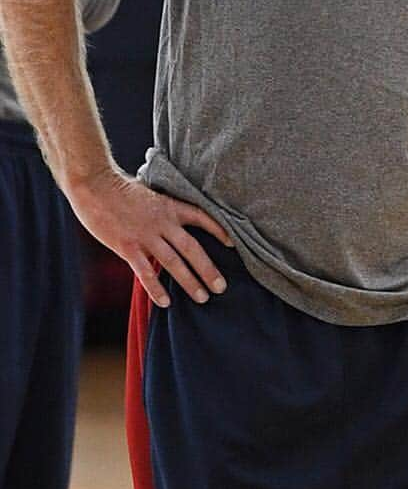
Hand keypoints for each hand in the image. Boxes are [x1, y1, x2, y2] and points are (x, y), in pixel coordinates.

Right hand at [67, 168, 232, 308]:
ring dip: (190, 282)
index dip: (219, 230)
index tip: (232, 244)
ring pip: (174, 263)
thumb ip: (163, 209)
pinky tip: (166, 303)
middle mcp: (162, 222)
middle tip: (221, 287)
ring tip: (203, 298)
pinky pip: (145, 273)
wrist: (94, 185)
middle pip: (192, 249)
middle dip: (209, 270)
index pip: (202, 217)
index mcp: (170, 206)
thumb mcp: (150, 194)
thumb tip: (174, 222)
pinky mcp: (128, 247)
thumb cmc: (119, 189)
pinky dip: (156, 289)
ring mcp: (145, 236)